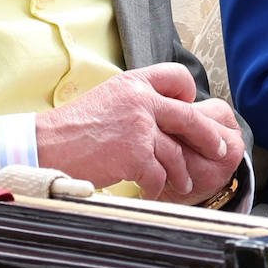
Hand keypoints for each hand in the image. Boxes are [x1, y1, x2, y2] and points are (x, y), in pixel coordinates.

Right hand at [35, 63, 244, 201]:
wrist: (46, 145)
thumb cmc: (73, 128)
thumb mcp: (108, 99)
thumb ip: (136, 102)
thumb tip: (162, 115)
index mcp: (133, 82)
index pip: (176, 75)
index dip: (188, 92)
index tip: (191, 106)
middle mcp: (141, 99)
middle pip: (189, 117)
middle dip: (209, 137)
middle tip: (220, 149)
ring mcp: (140, 126)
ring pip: (175, 153)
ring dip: (180, 172)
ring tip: (182, 183)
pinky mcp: (135, 154)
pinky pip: (159, 176)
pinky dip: (157, 188)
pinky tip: (151, 191)